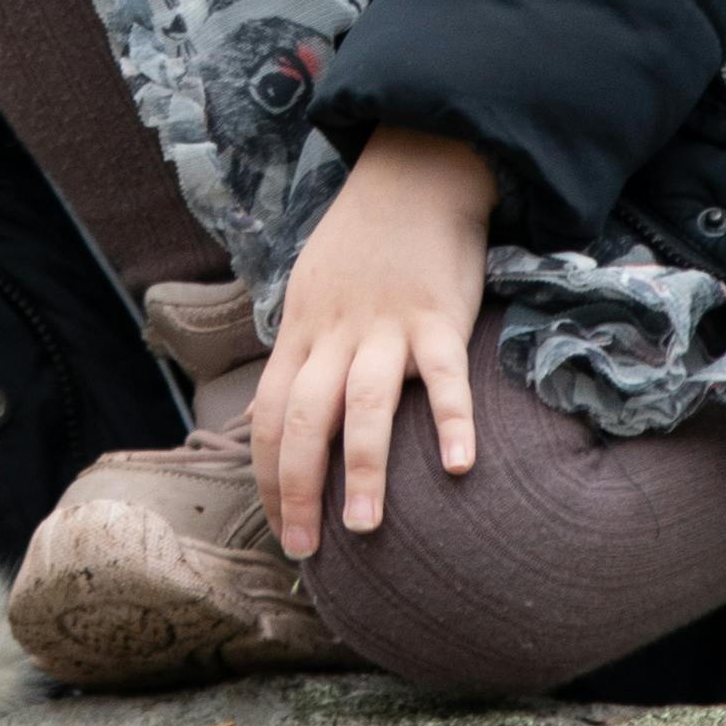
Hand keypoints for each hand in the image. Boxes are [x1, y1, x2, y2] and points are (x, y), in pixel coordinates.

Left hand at [251, 128, 493, 557]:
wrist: (413, 176)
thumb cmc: (360, 245)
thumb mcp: (308, 295)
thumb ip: (295, 358)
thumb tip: (265, 420)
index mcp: (300, 334)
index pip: (270, 417)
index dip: (269, 477)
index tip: (280, 528)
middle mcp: (334, 336)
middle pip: (307, 420)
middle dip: (300, 490)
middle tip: (307, 550)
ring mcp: (386, 327)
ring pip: (365, 405)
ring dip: (363, 469)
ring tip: (366, 527)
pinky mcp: (437, 318)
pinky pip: (444, 375)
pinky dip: (452, 420)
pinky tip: (461, 467)